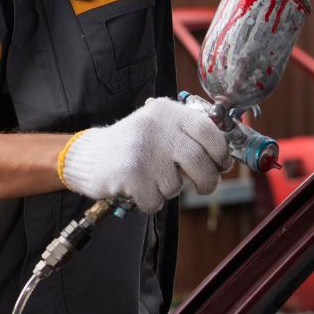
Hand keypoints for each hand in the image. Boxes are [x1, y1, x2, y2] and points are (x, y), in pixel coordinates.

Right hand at [57, 97, 233, 212]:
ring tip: (149, 177)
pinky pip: (155, 201)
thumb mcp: (161, 128)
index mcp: (168, 112)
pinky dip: (148, 202)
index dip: (221, 152)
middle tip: (204, 187)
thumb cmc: (134, 145)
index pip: (208, 130)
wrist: (89, 155)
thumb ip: (189, 138)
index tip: (222, 165)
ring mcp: (142, 149)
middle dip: (207, 180)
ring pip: (175, 186)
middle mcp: (156, 127)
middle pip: (199, 161)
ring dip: (166, 190)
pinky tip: (136, 188)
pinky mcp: (130, 173)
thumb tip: (224, 161)